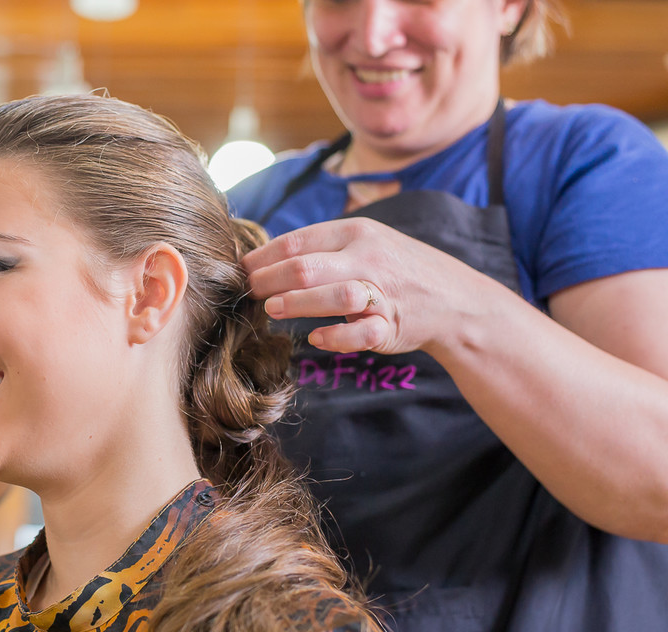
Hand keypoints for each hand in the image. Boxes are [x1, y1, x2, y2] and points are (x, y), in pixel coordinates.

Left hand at [241, 217, 502, 355]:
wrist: (455, 299)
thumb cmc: (394, 270)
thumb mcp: (362, 244)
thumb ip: (320, 249)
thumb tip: (262, 258)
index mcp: (356, 232)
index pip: (297, 241)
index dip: (262, 257)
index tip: (239, 270)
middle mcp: (369, 257)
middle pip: (306, 267)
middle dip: (269, 280)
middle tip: (247, 292)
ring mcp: (383, 292)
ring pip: (335, 295)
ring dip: (297, 303)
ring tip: (271, 309)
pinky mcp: (393, 325)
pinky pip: (362, 332)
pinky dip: (336, 335)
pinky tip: (315, 336)